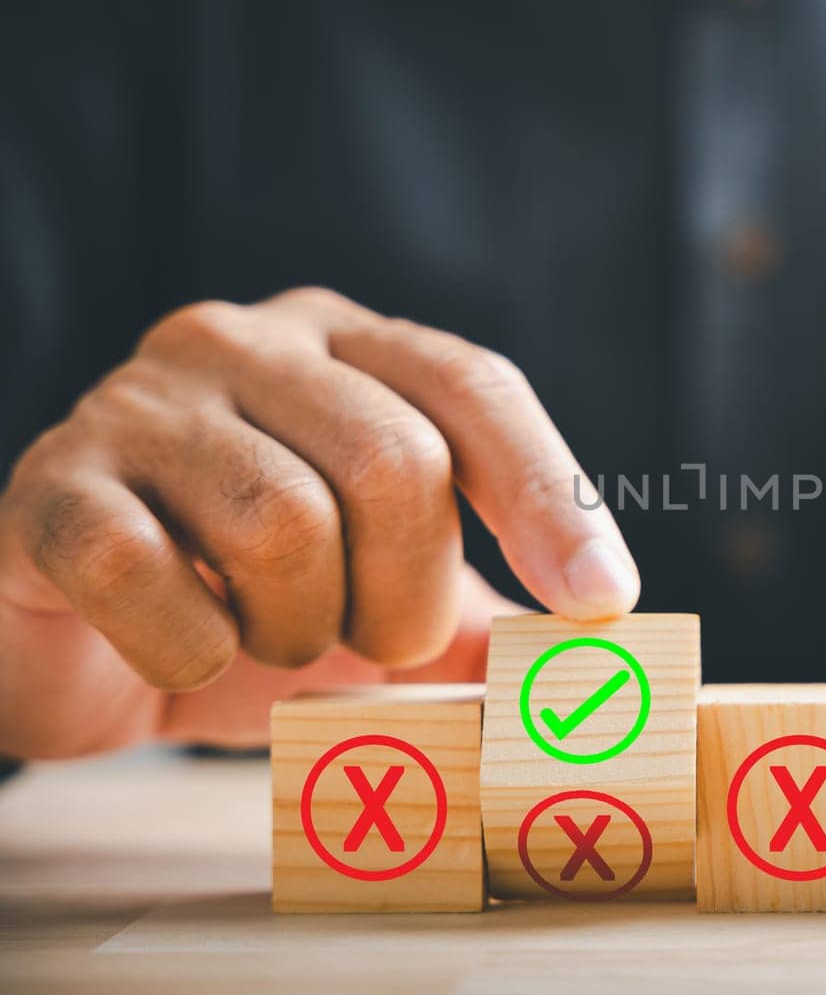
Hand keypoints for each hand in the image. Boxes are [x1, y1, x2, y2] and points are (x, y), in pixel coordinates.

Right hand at [0, 288, 637, 757]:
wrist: (72, 643)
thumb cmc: (247, 604)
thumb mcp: (380, 595)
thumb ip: (476, 604)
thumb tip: (598, 639)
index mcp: (345, 344)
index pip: (475, 387)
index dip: (549, 496)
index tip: (602, 602)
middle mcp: (243, 343)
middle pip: (392, 459)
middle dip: (407, 593)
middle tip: (374, 645)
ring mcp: (136, 403)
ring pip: (282, 521)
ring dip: (299, 629)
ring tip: (271, 643)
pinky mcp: (49, 486)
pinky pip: (145, 573)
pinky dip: (189, 650)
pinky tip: (185, 651)